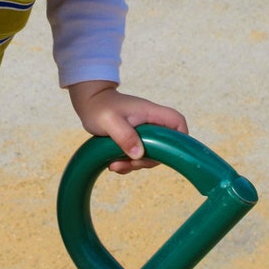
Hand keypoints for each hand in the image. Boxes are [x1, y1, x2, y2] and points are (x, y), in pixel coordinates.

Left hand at [67, 80, 187, 173]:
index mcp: (150, 113)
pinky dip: (127, 164)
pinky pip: (137, 157)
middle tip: (130, 163)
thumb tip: (138, 154)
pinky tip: (113, 164)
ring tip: (114, 165)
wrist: (88, 103)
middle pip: (164, 146)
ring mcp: (143, 132)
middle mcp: (150, 123)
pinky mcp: (134, 140)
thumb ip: (125, 135)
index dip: (180, 138)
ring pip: (150, 154)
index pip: (177, 122)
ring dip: (134, 165)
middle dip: (148, 160)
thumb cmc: (99, 107)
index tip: (168, 152)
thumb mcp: (110, 121)